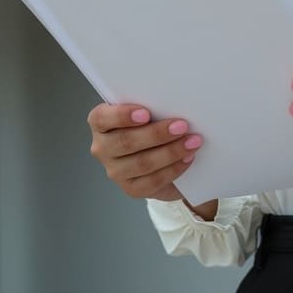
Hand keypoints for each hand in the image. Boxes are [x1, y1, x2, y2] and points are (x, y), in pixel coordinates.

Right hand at [87, 103, 204, 202]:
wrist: (157, 157)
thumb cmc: (149, 125)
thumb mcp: (146, 112)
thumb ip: (151, 106)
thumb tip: (174, 103)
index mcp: (100, 123)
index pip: (102, 118)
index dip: (122, 115)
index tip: (146, 113)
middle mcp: (102, 148)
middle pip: (126, 142)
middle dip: (157, 134)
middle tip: (182, 126)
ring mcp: (115, 171)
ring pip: (142, 163)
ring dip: (171, 152)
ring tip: (192, 142)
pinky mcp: (131, 189)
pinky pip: (152, 181)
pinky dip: (173, 169)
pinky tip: (187, 158)